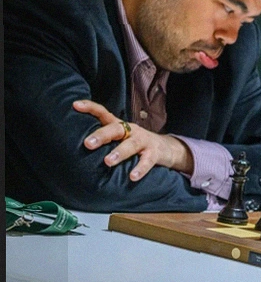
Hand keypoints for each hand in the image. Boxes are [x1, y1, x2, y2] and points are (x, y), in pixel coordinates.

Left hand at [74, 99, 194, 180]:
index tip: (75, 105)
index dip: (90, 108)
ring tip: (108, 161)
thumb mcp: (120, 137)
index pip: (103, 113)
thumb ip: (104, 140)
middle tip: (88, 143)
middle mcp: (131, 131)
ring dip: (119, 153)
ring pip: (131, 145)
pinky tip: (132, 176)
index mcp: (120, 126)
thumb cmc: (136, 144)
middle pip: (116, 129)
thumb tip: (72, 147)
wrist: (166, 149)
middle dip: (102, 135)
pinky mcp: (154, 154)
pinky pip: (147, 161)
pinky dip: (140, 169)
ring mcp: (143, 141)